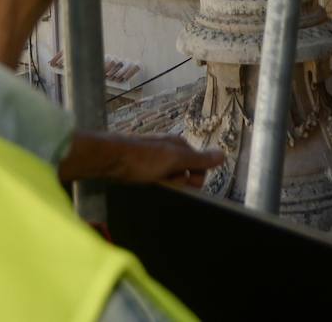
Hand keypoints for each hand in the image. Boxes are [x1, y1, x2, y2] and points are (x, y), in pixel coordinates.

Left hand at [59, 131, 224, 187]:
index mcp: (179, 145)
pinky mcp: (141, 165)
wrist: (109, 158)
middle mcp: (168, 148)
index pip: (200, 167)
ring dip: (165, 185)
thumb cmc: (141, 159)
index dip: (194, 181)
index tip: (184, 186)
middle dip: (179, 183)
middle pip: (185, 173)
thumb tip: (222, 155)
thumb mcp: (174, 160)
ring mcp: (154, 157)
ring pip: (170, 177)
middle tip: (165, 184)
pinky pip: (155, 178)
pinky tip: (144, 184)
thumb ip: (199, 159)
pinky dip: (153, 184)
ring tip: (151, 184)